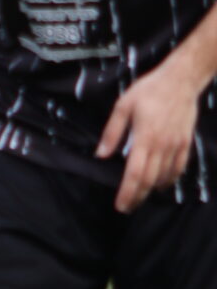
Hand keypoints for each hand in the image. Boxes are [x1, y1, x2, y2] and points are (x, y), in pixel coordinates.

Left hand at [96, 64, 198, 212]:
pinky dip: (169, 180)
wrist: (180, 80)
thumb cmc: (148, 90)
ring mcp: (176, 145)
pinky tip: (160, 184)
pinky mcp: (186, 143)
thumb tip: (101, 154)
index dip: (128, 192)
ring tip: (139, 196)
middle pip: (150, 180)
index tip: (120, 205)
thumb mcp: (123, 105)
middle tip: (127, 207)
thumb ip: (112, 132)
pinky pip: (179, 168)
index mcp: (145, 137)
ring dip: (152, 190)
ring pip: (165, 177)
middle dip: (137, 197)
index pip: (135, 173)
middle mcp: (162, 145)